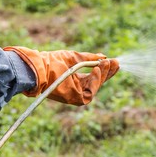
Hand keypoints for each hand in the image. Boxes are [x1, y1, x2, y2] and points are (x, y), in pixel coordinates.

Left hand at [3, 47, 119, 104]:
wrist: (38, 68)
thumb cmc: (52, 62)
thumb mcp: (74, 57)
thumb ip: (89, 59)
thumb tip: (104, 57)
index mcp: (76, 79)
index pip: (95, 76)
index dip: (105, 69)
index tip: (113, 61)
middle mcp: (77, 88)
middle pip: (98, 82)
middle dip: (108, 73)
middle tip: (116, 63)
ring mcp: (76, 95)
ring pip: (96, 87)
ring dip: (103, 75)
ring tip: (106, 63)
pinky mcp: (75, 99)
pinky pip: (90, 91)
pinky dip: (95, 81)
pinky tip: (97, 70)